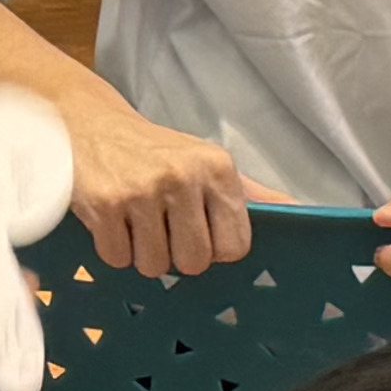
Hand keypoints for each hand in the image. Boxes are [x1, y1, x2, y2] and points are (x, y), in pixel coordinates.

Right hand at [61, 98, 249, 281]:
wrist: (91, 124)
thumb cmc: (156, 154)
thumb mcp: (207, 164)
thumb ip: (251, 194)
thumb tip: (299, 212)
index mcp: (217, 169)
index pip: (235, 247)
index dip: (214, 248)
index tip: (198, 230)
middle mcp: (183, 177)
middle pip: (195, 262)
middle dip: (176, 253)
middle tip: (161, 224)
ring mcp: (142, 191)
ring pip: (154, 266)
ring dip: (142, 253)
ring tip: (135, 220)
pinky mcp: (104, 205)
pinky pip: (117, 259)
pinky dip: (113, 248)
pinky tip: (113, 219)